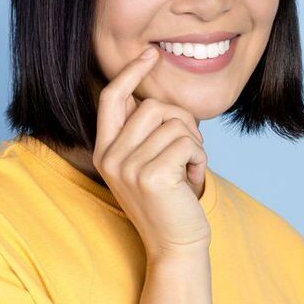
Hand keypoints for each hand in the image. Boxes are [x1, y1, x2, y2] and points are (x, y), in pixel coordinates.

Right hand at [92, 46, 211, 261]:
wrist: (175, 247)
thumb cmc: (168, 201)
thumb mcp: (144, 163)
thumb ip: (141, 132)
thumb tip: (147, 95)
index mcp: (104, 150)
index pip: (110, 98)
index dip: (130, 72)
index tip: (151, 55)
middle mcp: (109, 157)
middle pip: (152, 106)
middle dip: (181, 121)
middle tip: (189, 150)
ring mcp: (128, 167)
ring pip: (174, 123)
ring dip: (193, 143)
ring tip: (188, 170)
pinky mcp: (152, 175)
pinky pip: (187, 143)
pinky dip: (200, 158)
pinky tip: (193, 180)